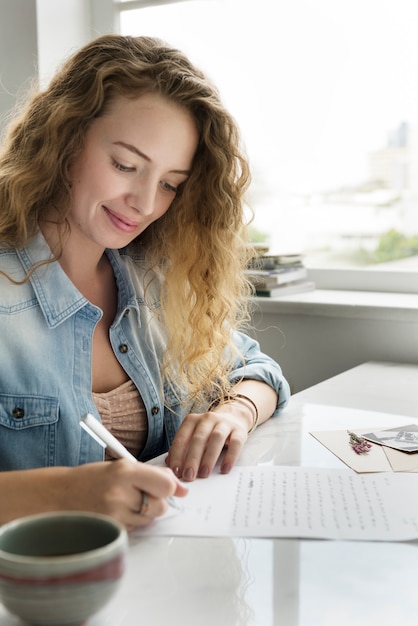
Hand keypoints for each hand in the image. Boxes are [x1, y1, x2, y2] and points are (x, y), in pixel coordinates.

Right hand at [57, 461, 187, 530]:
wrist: (58, 496)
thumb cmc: (92, 479)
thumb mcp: (121, 467)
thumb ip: (153, 475)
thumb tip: (182, 488)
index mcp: (124, 471)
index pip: (165, 484)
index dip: (170, 486)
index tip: (168, 487)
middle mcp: (119, 493)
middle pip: (160, 505)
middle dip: (157, 501)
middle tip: (141, 494)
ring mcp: (113, 515)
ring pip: (150, 519)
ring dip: (144, 513)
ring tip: (125, 502)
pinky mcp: (109, 531)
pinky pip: (135, 529)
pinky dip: (132, 522)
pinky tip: (117, 513)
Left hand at [165, 402, 251, 480]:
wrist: (233, 417)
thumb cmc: (208, 432)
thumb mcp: (193, 436)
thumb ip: (182, 448)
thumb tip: (170, 463)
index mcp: (192, 420)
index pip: (182, 437)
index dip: (178, 455)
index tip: (176, 472)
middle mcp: (208, 419)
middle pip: (198, 438)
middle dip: (192, 458)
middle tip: (188, 476)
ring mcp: (224, 423)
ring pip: (216, 438)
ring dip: (209, 457)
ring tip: (204, 474)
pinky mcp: (239, 431)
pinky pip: (235, 443)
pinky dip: (230, 457)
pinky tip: (225, 469)